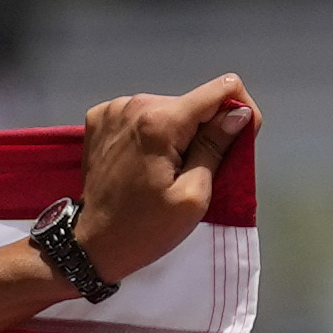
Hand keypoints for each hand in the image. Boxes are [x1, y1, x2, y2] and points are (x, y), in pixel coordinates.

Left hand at [63, 75, 248, 286]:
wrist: (92, 243)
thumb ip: (216, 148)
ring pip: (168, 109)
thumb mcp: (193, 196)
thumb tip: (240, 112)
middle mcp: (135, 103)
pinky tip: (142, 161)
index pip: (221, 89)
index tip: (236, 141)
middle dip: (203, 131)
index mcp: (161, 121)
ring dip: (176, 134)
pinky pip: (141, 115)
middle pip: (192, 103)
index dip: (238, 111)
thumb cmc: (146, 228)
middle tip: (194, 171)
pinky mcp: (99, 117)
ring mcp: (113, 108)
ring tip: (164, 170)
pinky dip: (150, 134)